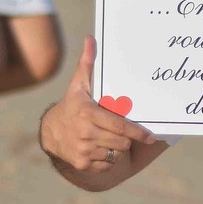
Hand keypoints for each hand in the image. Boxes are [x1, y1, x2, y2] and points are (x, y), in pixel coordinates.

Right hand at [38, 36, 154, 171]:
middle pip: (121, 142)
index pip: (120, 127)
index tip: (151, 136)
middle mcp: (85, 134)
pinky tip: (102, 148)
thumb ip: (87, 63)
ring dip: (118, 148)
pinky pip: (107, 164)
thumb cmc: (72, 105)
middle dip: (126, 138)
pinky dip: (109, 158)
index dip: (138, 133)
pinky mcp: (83, 164)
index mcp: (88, 114)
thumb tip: (91, 39)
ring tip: (110, 138)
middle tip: (124, 132)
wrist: (51, 132)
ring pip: (116, 154)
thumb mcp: (79, 85)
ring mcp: (84, 151)